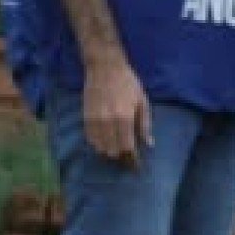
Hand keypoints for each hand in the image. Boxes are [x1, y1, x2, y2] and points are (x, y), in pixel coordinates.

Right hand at [83, 53, 151, 168]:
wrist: (105, 69)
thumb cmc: (128, 83)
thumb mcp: (142, 101)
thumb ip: (145, 124)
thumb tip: (149, 144)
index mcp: (124, 118)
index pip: (127, 148)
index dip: (132, 158)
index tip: (136, 165)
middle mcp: (108, 123)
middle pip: (112, 152)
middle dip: (122, 156)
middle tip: (128, 154)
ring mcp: (94, 122)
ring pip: (100, 149)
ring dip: (110, 151)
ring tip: (118, 147)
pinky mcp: (85, 120)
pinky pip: (91, 141)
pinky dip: (99, 144)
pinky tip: (107, 140)